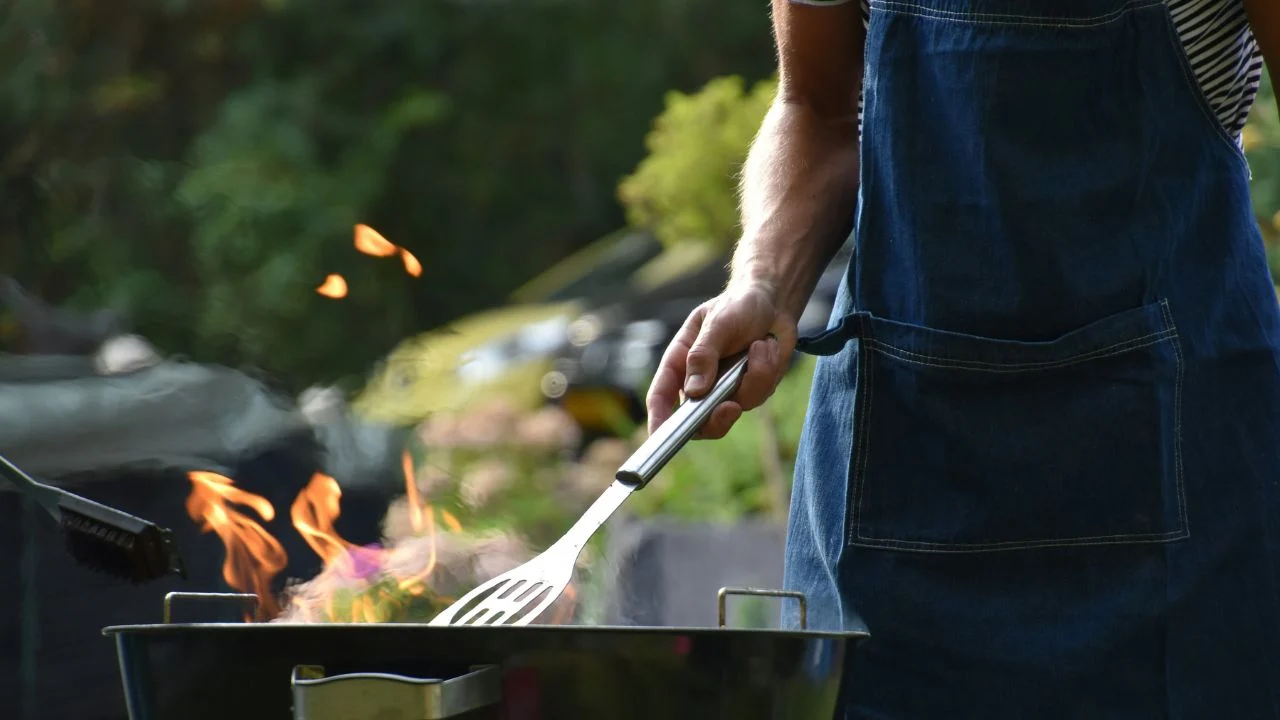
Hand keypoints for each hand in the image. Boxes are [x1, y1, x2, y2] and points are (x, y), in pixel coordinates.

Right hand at [646, 281, 797, 438]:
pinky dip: (767, 371)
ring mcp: (725, 389)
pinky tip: (767, 347)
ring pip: (735, 407)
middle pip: (697, 421)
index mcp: (680, 363)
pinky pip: (759, 395)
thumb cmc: (737, 306)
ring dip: (753, 377)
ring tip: (760, 345)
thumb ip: (703, 355)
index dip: (658, 420)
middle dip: (716, 419)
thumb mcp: (717, 323)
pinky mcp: (750, 390)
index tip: (659, 437)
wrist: (773, 303)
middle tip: (731, 407)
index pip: (661, 397)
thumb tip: (694, 391)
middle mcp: (699, 381)